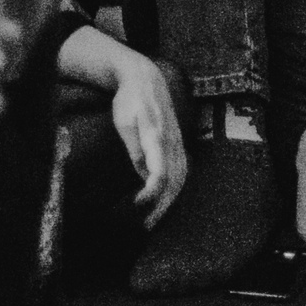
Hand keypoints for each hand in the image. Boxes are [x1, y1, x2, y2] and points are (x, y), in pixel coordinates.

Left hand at [107, 50, 188, 226]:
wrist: (146, 79)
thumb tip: (143, 176)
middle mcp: (173, 142)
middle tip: (145, 225)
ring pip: (181, 178)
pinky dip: (174, 190)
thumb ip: (134, 149)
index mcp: (157, 136)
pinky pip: (182, 171)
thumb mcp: (124, 122)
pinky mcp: (179, 144)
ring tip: (153, 220)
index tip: (137, 206)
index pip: (160, 173)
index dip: (151, 194)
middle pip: (174, 181)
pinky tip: (164, 201)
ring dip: (169, 201)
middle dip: (161, 206)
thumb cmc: (130, 100)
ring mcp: (178, 143)